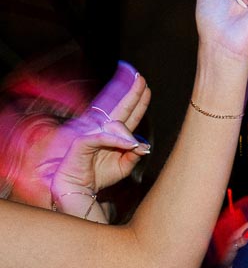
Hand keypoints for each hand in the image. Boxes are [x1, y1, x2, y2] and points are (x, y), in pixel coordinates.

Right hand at [49, 64, 151, 207]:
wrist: (79, 188)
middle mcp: (104, 130)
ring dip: (127, 136)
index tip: (147, 88)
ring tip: (131, 147)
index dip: (138, 102)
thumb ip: (135, 154)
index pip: (129, 115)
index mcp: (114, 135)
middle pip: (121, 108)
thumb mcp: (124, 166)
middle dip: (132, 94)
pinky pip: (103, 136)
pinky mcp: (83, 141)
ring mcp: (93, 133)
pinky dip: (116, 141)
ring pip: (116, 124)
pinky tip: (128, 145)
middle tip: (141, 79)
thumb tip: (144, 145)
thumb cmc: (99, 175)